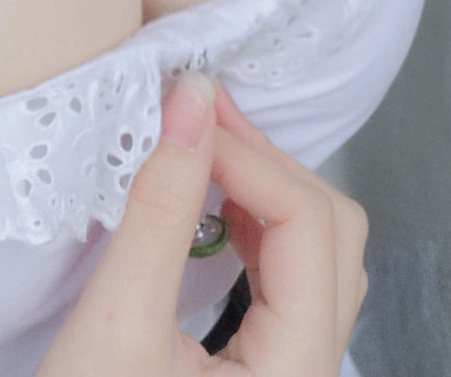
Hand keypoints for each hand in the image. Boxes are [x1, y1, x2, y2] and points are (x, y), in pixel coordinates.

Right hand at [38, 74, 366, 374]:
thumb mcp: (116, 326)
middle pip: (334, 235)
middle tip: (191, 113)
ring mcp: (296, 376)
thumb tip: (190, 101)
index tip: (179, 113)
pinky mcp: (267, 372)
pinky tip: (208, 201)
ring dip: (264, 187)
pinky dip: (255, 222)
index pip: (310, 228)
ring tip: (197, 146)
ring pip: (320, 254)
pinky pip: (290, 279)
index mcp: (297, 375)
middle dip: (265, 161)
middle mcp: (316, 376)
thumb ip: (159, 212)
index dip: (249, 156)